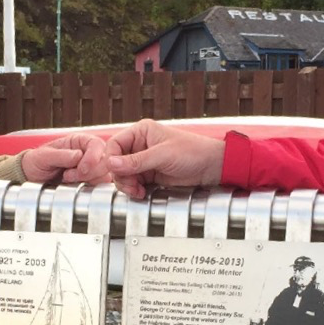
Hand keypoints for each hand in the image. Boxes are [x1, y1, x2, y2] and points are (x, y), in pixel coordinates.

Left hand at [20, 133, 108, 183]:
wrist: (31, 178)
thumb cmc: (36, 162)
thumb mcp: (43, 156)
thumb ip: (60, 155)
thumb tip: (78, 156)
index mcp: (79, 142)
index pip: (96, 144)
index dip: (93, 157)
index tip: (82, 168)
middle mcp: (87, 154)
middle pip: (104, 161)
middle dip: (89, 172)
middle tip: (69, 176)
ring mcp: (90, 169)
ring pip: (103, 175)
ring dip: (87, 181)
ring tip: (67, 180)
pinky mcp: (90, 183)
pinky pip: (98, 186)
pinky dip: (89, 189)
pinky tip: (75, 187)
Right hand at [104, 119, 224, 198]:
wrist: (211, 167)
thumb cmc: (193, 152)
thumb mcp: (162, 155)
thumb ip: (136, 161)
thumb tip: (112, 164)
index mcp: (141, 132)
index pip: (115, 144)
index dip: (112, 159)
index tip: (115, 171)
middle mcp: (140, 145)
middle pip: (116, 162)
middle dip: (121, 176)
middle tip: (131, 185)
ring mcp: (144, 160)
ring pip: (123, 174)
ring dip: (127, 185)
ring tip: (137, 190)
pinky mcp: (149, 174)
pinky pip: (133, 182)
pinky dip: (134, 189)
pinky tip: (141, 192)